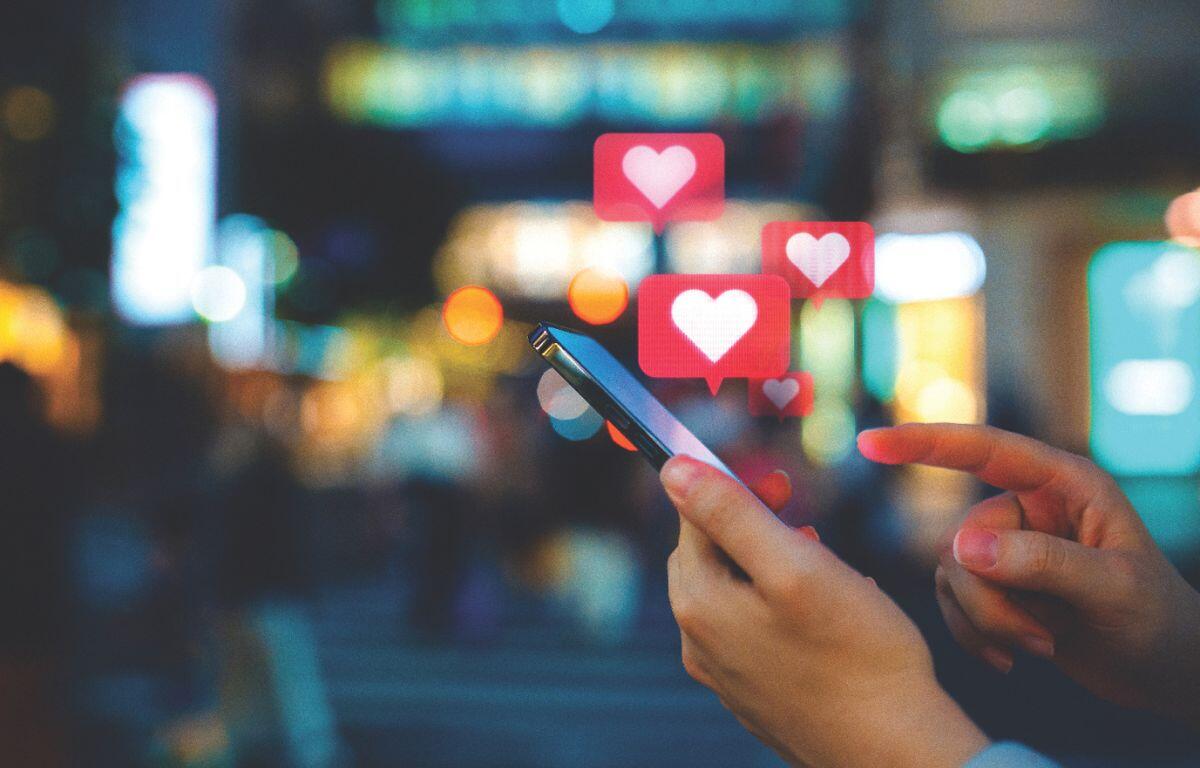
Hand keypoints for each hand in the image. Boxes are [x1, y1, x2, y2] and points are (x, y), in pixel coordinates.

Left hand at [661, 456, 988, 767]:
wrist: (894, 750)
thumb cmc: (855, 653)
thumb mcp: (794, 563)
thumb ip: (729, 512)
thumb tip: (672, 469)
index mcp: (699, 603)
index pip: (694, 518)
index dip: (736, 488)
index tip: (783, 485)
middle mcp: (699, 643)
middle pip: (709, 556)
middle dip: (751, 527)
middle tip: (804, 522)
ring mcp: (725, 675)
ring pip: (735, 593)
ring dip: (772, 567)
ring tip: (825, 567)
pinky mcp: (754, 695)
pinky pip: (755, 631)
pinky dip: (782, 608)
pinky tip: (827, 615)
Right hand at [858, 423, 1199, 724]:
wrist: (1164, 676)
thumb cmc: (1159, 624)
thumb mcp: (1112, 590)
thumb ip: (1042, 563)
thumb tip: (963, 547)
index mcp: (1065, 484)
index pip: (985, 449)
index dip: (925, 442)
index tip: (871, 443)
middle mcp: (1030, 508)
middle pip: (963, 538)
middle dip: (991, 598)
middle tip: (1041, 639)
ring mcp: (1010, 548)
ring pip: (953, 575)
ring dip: (989, 622)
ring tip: (1041, 647)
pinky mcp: (997, 588)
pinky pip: (953, 603)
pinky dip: (977, 637)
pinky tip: (1015, 661)